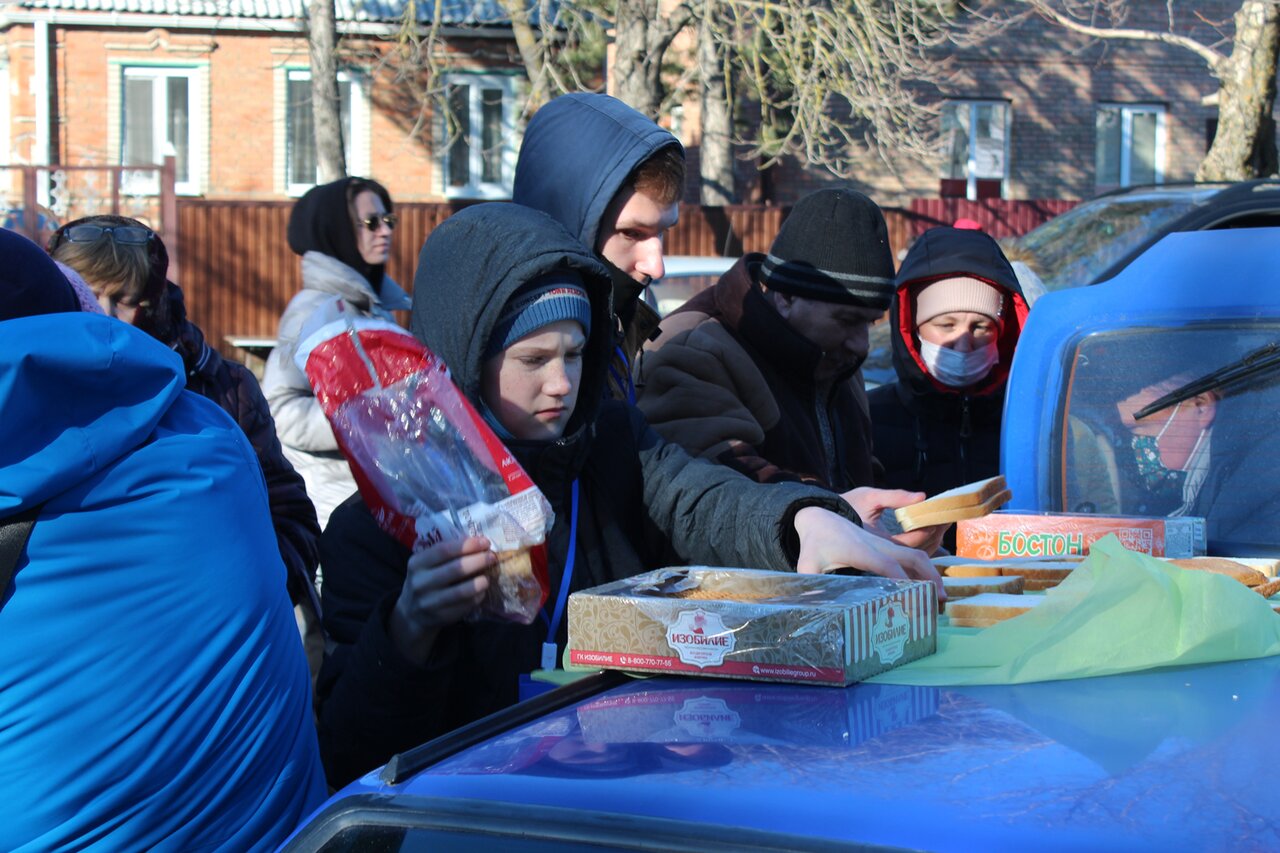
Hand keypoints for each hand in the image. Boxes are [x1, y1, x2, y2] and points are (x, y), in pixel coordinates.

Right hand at [389, 535, 493, 664]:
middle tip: (492, 557)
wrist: (412, 613)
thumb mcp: (426, 565)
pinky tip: (482, 591)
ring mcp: (429, 602)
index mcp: (417, 564)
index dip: (467, 545)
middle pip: (455, 569)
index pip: (444, 550)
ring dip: (479, 582)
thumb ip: (446, 553)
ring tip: (488, 577)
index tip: (485, 542)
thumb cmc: (425, 580)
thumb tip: (476, 542)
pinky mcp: (440, 617)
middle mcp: (420, 583)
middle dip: (478, 561)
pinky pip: (464, 606)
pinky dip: (477, 597)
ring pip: (461, 591)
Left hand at [793, 506, 945, 605]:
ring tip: (940, 598)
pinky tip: (928, 589)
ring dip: (931, 573)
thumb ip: (810, 583)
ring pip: (915, 555)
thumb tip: (811, 606)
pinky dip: (924, 570)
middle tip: (940, 601)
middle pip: (911, 557)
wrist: (820, 517)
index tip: (911, 600)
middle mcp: (876, 546)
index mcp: (858, 550)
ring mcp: (884, 544)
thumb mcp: (807, 563)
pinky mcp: (887, 546)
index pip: (886, 565)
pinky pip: (910, 556)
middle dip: (929, 577)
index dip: (900, 580)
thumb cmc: (813, 544)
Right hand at [841, 487, 950, 554]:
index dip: (929, 528)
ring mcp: (889, 555)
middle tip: (947, 518)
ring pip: (919, 555)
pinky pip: (914, 555)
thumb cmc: (847, 506)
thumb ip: (895, 497)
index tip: (939, 514)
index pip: (913, 540)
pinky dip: (926, 544)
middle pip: (921, 551)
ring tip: (942, 523)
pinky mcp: (889, 554)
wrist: (826, 521)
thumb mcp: (869, 496)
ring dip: (935, 540)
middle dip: (937, 533)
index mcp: (880, 540)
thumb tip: (922, 496)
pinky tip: (933, 532)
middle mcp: (886, 553)